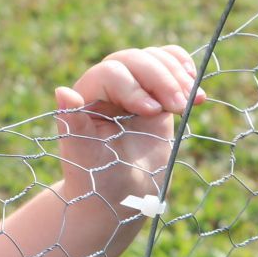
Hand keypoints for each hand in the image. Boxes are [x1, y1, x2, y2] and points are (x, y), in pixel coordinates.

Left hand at [53, 46, 202, 209]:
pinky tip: (195, 88)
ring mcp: (134, 87)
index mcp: (85, 96)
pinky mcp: (156, 94)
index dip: (134, 87)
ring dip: (177, 75)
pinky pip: (170, 66)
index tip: (153, 112)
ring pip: (154, 58)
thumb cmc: (97, 180)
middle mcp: (108, 87)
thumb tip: (62, 91)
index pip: (111, 73)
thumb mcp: (85, 156)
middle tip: (181, 105)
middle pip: (135, 59)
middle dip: (161, 78)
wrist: (121, 197)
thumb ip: (73, 124)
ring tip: (194, 101)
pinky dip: (185, 71)